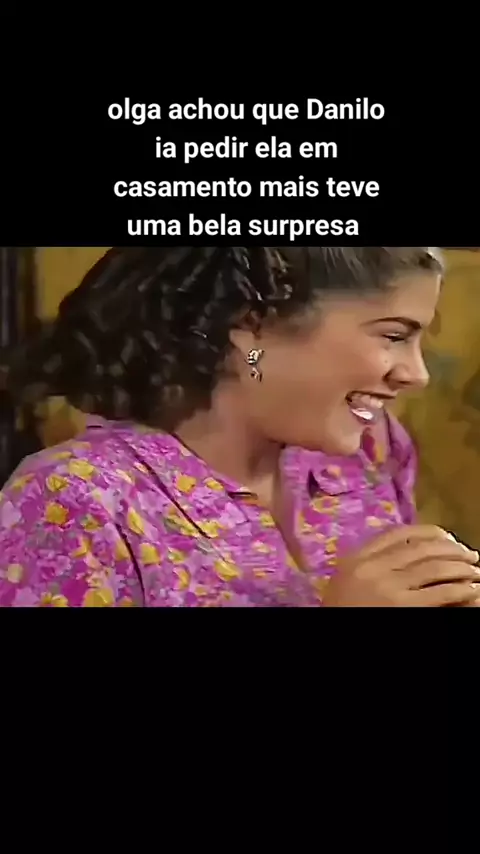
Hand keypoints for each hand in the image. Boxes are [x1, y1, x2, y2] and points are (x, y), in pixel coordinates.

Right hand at [323, 525, 479, 606]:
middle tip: (468, 554)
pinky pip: (441, 593)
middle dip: (450, 548)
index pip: (395, 533)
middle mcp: (371, 567)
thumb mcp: (345, 582)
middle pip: (419, 547)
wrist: (331, 638)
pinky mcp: (404, 608)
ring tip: (474, 570)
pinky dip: (462, 589)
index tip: (444, 536)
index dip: (426, 532)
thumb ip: (367, 563)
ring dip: (461, 567)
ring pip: (435, 566)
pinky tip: (472, 590)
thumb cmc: (342, 611)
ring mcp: (388, 587)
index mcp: (355, 559)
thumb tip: (402, 551)